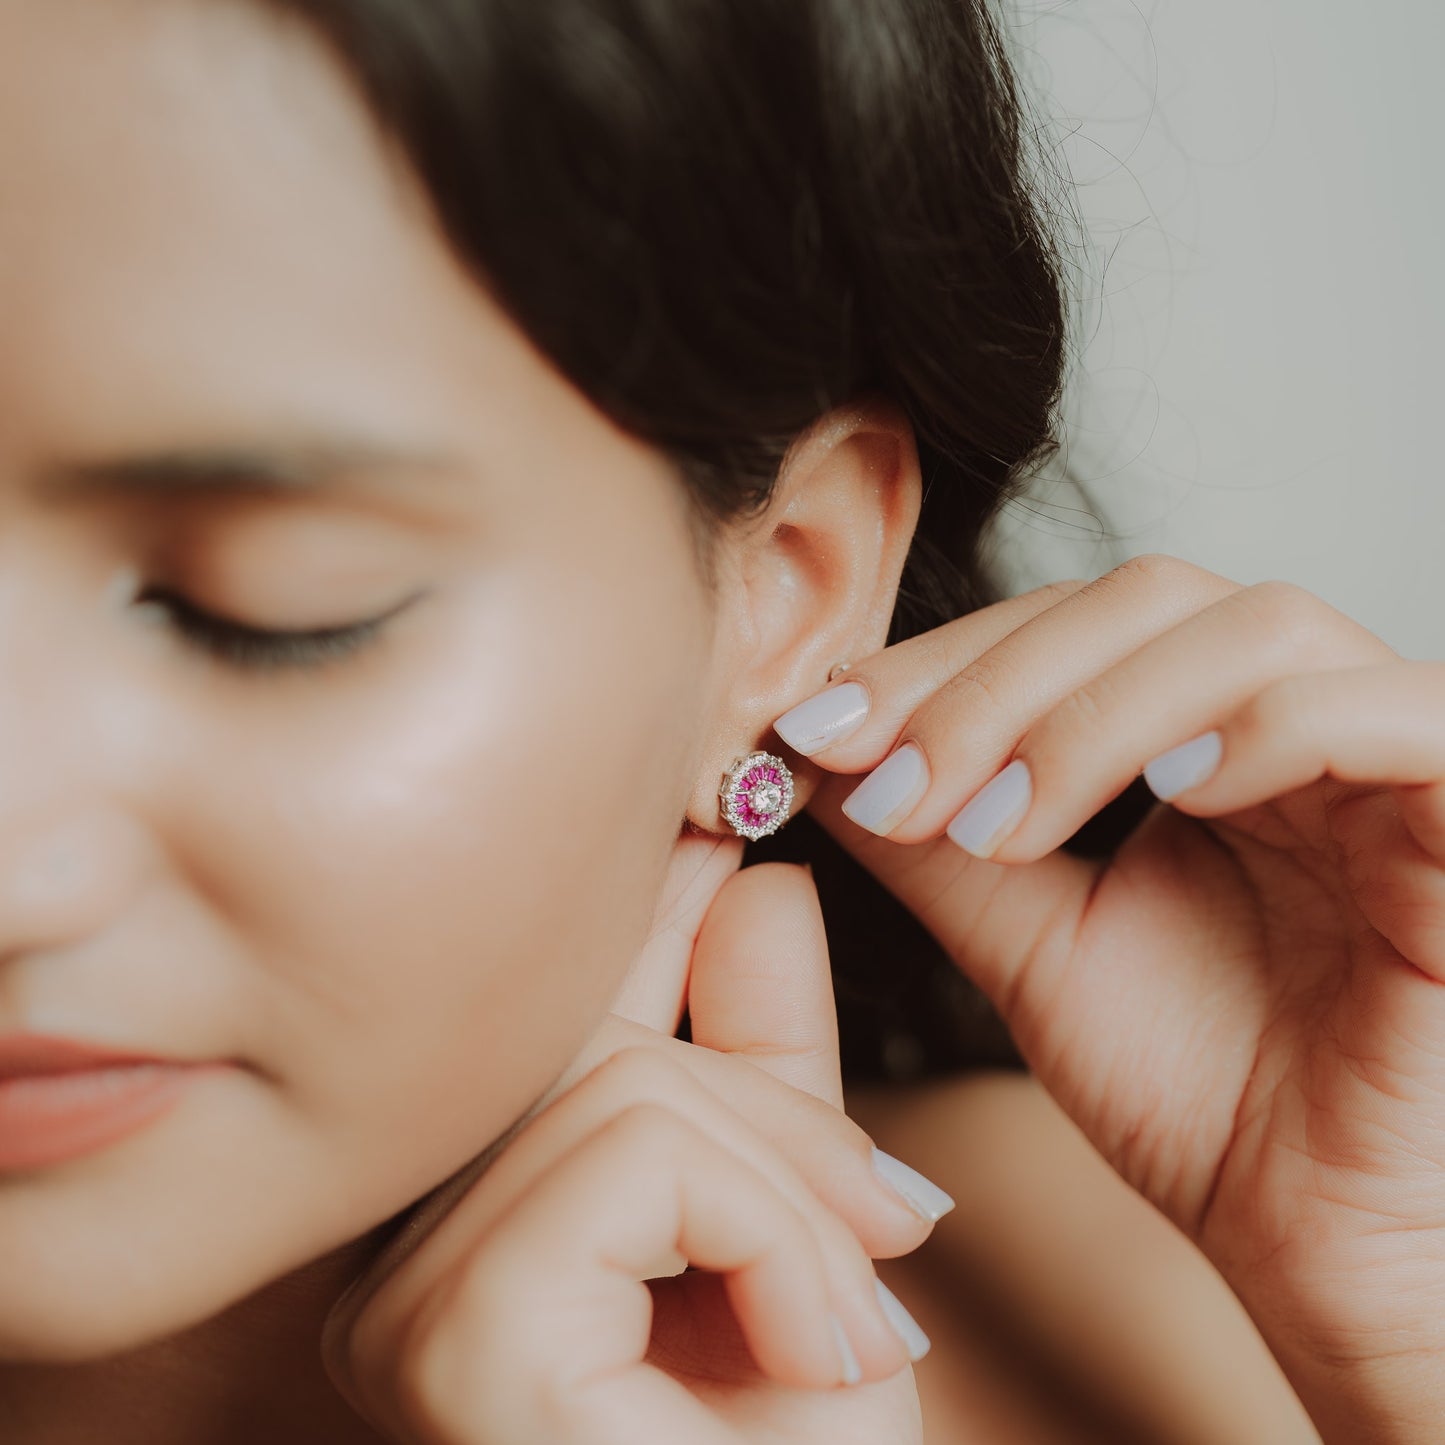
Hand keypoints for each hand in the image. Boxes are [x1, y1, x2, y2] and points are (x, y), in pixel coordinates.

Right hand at [319, 852, 941, 1444]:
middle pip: (588, 1041)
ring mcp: (402, 1298)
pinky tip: (814, 1354)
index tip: (723, 827)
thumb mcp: (800, 1234)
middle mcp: (393, 1249)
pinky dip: (769, 1241)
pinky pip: (634, 1165)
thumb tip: (757, 881)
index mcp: (459, 1221)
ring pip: (621, 1088)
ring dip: (789, 1196)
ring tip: (848, 1327)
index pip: (550, 1012)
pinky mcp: (457, 1344)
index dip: (642, 916)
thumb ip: (767, 1063)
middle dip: (774, 1109)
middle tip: (888, 1223)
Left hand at [782, 555, 1444, 1436]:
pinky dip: (1270, 730)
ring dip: (1100, 711)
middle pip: (1148, 598)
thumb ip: (937, 845)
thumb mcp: (1028, 944)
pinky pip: (1398, 715)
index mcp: (1198, 729)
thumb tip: (817, 759)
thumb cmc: (1190, 1092)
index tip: (819, 735)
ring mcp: (1388, 758)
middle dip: (996, 686)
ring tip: (1003, 823)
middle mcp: (1292, 715)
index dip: (940, 664)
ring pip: (1257, 630)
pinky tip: (1173, 796)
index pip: (1067, 624)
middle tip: (897, 786)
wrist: (1306, 1233)